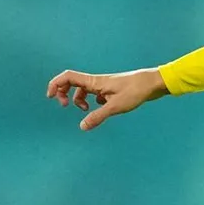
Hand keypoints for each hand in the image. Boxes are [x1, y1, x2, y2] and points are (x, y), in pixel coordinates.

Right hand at [46, 67, 168, 129]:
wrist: (153, 83)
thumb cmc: (135, 91)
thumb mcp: (115, 107)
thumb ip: (98, 117)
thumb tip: (82, 127)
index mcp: (94, 81)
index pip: (67, 77)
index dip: (55, 85)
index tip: (50, 98)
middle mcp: (96, 81)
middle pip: (71, 83)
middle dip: (64, 94)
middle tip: (66, 106)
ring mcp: (103, 85)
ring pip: (83, 91)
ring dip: (79, 100)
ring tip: (87, 110)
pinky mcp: (111, 90)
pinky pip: (95, 95)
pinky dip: (93, 102)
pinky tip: (104, 108)